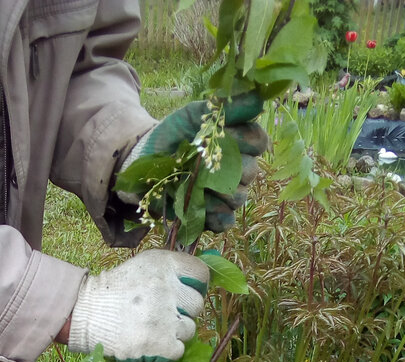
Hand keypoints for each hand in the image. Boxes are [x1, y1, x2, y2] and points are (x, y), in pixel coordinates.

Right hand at [67, 249, 208, 361]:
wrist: (85, 314)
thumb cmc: (115, 291)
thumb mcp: (143, 266)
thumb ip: (170, 271)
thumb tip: (197, 285)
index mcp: (164, 265)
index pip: (201, 274)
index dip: (195, 286)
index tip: (183, 294)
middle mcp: (167, 288)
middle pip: (196, 304)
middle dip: (182, 311)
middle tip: (161, 314)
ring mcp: (164, 318)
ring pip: (190, 329)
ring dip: (175, 332)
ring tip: (153, 329)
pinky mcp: (159, 343)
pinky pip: (178, 350)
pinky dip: (166, 351)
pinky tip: (150, 342)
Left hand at [117, 94, 269, 232]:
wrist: (146, 160)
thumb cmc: (174, 135)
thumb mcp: (193, 115)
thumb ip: (221, 108)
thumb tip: (256, 97)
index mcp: (239, 144)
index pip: (258, 143)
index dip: (244, 139)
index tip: (223, 133)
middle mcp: (238, 170)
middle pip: (251, 172)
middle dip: (229, 166)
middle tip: (204, 160)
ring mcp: (226, 196)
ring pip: (239, 197)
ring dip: (219, 190)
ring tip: (196, 181)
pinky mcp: (211, 216)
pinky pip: (225, 221)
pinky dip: (215, 217)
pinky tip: (201, 207)